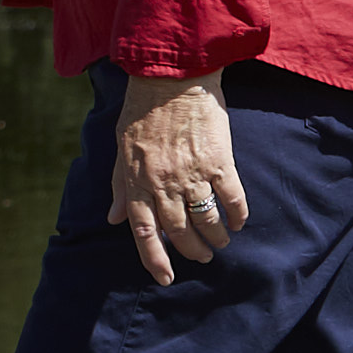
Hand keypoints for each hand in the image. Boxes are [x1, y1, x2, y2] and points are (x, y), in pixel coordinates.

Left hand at [112, 68, 245, 286]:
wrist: (172, 74)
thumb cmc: (143, 107)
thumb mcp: (121, 146)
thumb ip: (119, 185)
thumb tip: (113, 219)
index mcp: (137, 181)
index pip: (144, 233)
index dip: (155, 260)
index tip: (165, 278)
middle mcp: (164, 182)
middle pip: (179, 232)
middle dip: (192, 250)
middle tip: (203, 256)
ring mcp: (192, 173)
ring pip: (206, 220)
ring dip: (216, 237)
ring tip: (222, 242)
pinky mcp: (219, 160)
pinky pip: (232, 198)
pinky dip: (237, 214)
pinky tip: (239, 221)